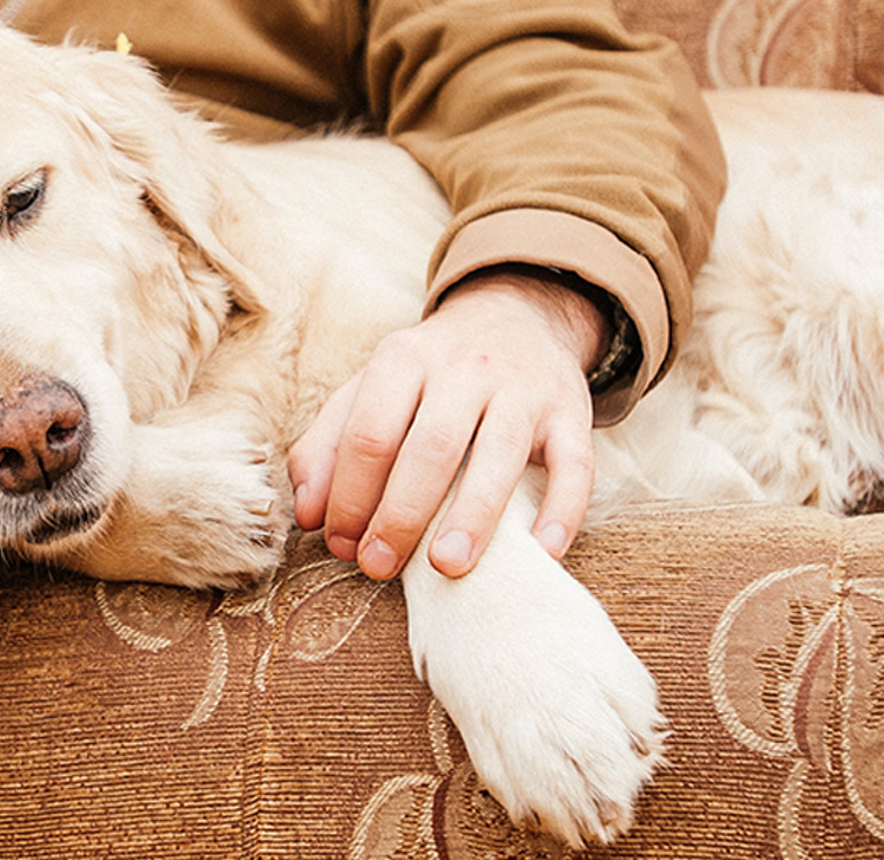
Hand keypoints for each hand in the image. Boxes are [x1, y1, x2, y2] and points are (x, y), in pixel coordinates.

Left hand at [286, 267, 609, 578]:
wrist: (516, 317)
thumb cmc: (427, 376)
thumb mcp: (369, 390)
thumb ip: (326, 446)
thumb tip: (308, 515)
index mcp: (403, 359)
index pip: (368, 434)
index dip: (348, 495)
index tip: (340, 545)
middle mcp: (464, 368)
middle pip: (429, 448)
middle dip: (399, 514)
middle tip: (379, 567)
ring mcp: (522, 389)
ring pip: (498, 455)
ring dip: (471, 517)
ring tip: (447, 567)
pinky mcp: (571, 411)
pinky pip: (575, 463)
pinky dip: (561, 510)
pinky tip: (541, 552)